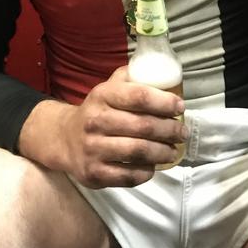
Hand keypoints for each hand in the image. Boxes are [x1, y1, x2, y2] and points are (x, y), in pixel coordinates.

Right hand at [17, 67, 186, 188]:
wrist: (65, 137)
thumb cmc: (98, 110)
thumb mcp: (109, 87)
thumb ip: (132, 77)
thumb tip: (163, 71)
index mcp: (103, 95)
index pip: (139, 96)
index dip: (165, 102)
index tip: (180, 107)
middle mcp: (96, 120)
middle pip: (144, 126)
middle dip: (170, 130)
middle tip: (182, 133)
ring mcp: (93, 148)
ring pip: (138, 151)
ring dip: (162, 152)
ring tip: (174, 151)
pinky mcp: (94, 173)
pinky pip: (128, 175)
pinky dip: (146, 172)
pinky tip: (153, 166)